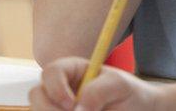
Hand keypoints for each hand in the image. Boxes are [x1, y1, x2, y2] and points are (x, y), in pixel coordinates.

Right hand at [29, 57, 175, 110]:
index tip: (72, 104)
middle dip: (50, 109)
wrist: (139, 109)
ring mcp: (58, 107)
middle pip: (36, 96)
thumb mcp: (119, 85)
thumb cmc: (129, 93)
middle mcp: (59, 89)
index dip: (56, 88)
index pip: (50, 72)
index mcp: (71, 70)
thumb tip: (77, 109)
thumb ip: (99, 91)